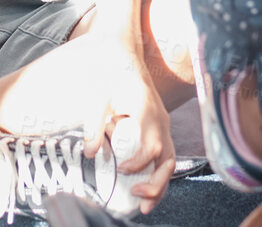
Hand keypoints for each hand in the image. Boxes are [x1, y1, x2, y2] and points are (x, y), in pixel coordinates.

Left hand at [76, 58, 174, 214]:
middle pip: (167, 159)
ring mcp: (164, 125)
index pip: (151, 145)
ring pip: (170, 161)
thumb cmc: (110, 78)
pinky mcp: (161, 128)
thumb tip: (91, 153)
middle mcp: (160, 120)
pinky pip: (166, 156)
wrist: (124, 57)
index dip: (138, 163)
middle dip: (155, 183)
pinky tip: (146, 187)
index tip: (121, 170)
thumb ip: (94, 125)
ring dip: (160, 185)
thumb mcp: (98, 99)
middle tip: (136, 198)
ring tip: (145, 205)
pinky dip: (159, 174)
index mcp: (146, 112)